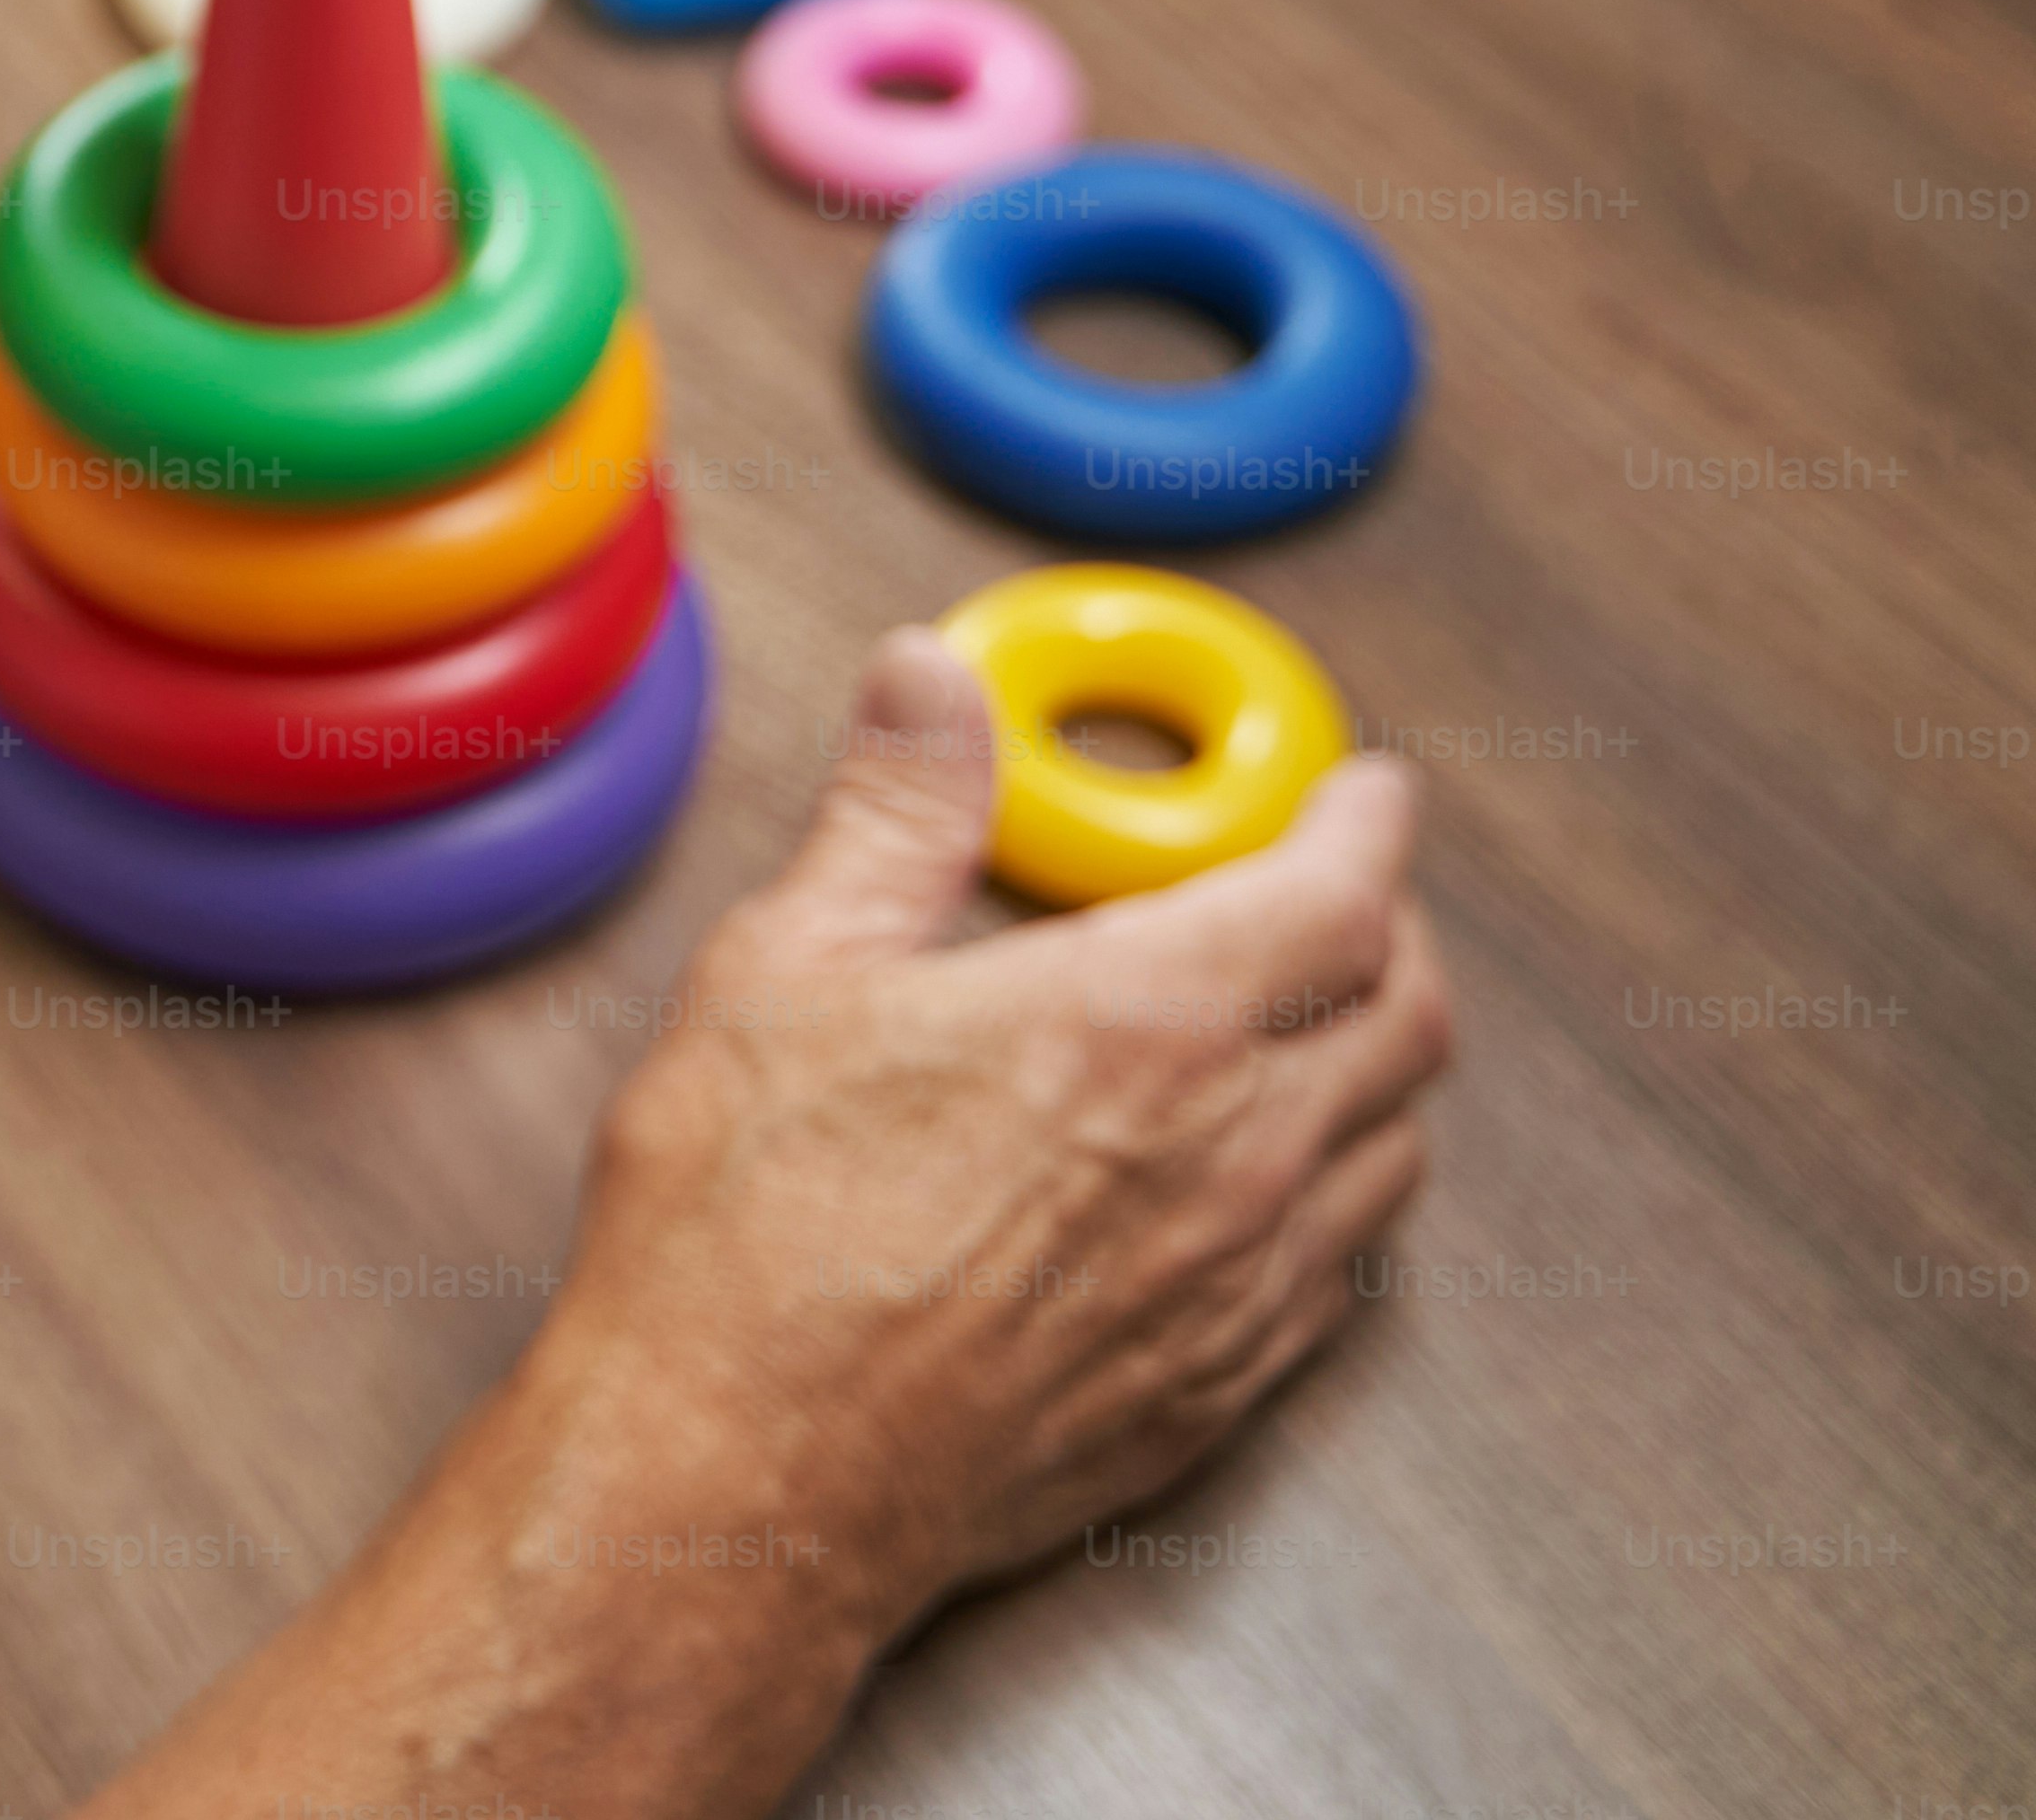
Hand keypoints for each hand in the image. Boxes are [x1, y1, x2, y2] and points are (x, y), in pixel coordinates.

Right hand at [540, 627, 1452, 1627]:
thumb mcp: (786, 972)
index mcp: (1140, 1023)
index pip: (1340, 894)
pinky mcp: (1221, 1393)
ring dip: (1377, 1066)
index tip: (1359, 793)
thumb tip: (930, 680)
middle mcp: (1232, 1153)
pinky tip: (1264, 1182)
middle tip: (1338, 896)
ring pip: (1397, 1151)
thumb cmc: (747, 1231)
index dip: (1364, 826)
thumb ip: (894, 812)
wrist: (745, 1473)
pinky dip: (1340, 1195)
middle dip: (1393, 933)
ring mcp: (1242, 1288)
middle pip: (1408, 1018)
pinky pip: (1346, 1275)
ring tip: (1308, 1030)